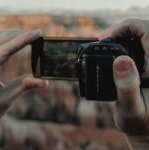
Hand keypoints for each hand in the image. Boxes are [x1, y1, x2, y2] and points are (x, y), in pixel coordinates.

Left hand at [0, 29, 47, 116]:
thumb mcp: (7, 99)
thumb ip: (25, 86)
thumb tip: (45, 83)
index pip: (7, 49)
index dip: (24, 39)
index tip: (38, 32)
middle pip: (2, 39)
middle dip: (20, 34)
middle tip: (36, 34)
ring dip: (14, 35)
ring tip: (28, 37)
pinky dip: (7, 40)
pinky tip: (14, 41)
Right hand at [99, 19, 148, 148]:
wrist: (146, 130)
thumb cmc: (139, 122)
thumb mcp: (130, 108)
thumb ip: (126, 85)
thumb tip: (121, 59)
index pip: (147, 31)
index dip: (126, 27)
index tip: (105, 37)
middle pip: (142, 32)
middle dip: (121, 31)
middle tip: (102, 41)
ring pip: (139, 40)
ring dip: (121, 38)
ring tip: (105, 45)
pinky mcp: (144, 69)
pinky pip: (135, 49)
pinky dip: (122, 47)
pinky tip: (112, 54)